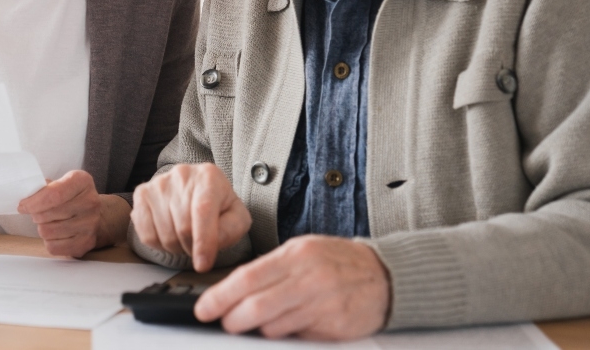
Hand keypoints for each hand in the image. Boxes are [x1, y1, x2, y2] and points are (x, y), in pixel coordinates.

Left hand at [17, 170, 128, 257]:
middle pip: (46, 214)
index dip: (33, 202)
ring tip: (51, 223)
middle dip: (36, 215)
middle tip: (40, 213)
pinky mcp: (86, 243)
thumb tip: (26, 196)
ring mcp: (90, 224)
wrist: (98, 216)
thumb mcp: (61, 183)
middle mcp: (90, 202)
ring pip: (47, 231)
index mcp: (82, 181)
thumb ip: (44, 187)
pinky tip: (57, 234)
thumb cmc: (72, 198)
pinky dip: (50, 242)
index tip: (23, 206)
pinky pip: (53, 247)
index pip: (53, 194)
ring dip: (43, 228)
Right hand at [130, 163, 250, 271]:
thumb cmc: (217, 205)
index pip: (203, 211)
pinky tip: (168, 235)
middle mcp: (181, 175)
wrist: (195, 189)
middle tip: (198, 246)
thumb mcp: (236, 217)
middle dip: (192, 247)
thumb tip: (212, 244)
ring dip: (176, 247)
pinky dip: (159, 245)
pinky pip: (146, 234)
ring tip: (184, 238)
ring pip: (164, 234)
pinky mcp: (142, 194)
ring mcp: (158, 184)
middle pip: (183, 227)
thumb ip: (231, 229)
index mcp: (209, 177)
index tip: (203, 265)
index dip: (203, 241)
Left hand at [195, 235, 389, 339]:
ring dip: (257, 330)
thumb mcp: (303, 252)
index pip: (248, 278)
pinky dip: (284, 335)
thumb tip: (235, 291)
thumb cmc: (338, 263)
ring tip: (256, 325)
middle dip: (232, 319)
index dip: (220, 296)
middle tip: (224, 324)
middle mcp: (309, 278)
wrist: (385, 276)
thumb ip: (272, 269)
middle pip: (256, 306)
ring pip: (273, 327)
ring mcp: (322, 304)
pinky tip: (287, 326)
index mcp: (296, 255)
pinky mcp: (333, 327)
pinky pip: (296, 337)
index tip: (203, 308)